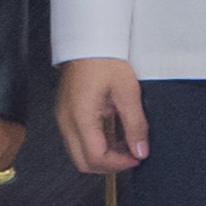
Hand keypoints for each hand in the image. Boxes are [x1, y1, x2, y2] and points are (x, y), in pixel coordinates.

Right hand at [56, 58, 148, 174]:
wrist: (89, 40)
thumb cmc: (105, 59)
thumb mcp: (128, 92)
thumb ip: (135, 125)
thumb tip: (140, 151)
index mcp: (80, 116)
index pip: (95, 157)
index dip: (118, 164)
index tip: (136, 158)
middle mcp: (67, 121)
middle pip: (83, 162)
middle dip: (109, 165)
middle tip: (131, 155)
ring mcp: (64, 117)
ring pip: (80, 152)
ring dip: (104, 154)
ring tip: (127, 142)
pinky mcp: (68, 113)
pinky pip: (80, 138)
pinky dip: (98, 142)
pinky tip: (117, 133)